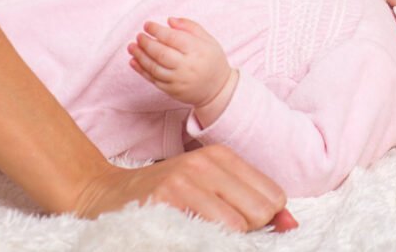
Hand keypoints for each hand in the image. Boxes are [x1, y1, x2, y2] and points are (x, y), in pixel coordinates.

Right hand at [73, 145, 297, 232]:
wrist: (103, 194)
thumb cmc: (165, 195)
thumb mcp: (211, 189)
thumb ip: (253, 204)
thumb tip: (292, 223)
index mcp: (222, 155)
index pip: (274, 196)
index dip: (263, 221)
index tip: (241, 225)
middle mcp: (206, 162)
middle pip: (260, 211)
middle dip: (248, 231)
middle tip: (218, 231)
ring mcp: (184, 179)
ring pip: (237, 224)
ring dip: (225, 239)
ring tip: (200, 233)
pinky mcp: (164, 201)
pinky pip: (207, 233)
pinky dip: (205, 241)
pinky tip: (187, 236)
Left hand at [128, 18, 231, 108]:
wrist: (217, 89)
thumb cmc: (212, 60)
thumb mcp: (208, 40)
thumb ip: (190, 27)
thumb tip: (170, 20)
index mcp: (197, 50)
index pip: (173, 38)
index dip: (157, 30)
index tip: (147, 25)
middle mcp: (187, 66)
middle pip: (161, 53)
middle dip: (146, 43)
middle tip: (139, 36)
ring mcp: (178, 80)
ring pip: (154, 67)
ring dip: (140, 56)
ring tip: (132, 46)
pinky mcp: (171, 90)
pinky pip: (153, 79)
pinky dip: (141, 70)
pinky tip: (134, 61)